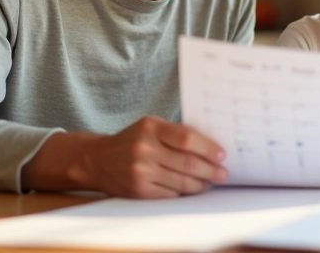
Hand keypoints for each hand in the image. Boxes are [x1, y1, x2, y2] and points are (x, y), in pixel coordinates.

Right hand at [43, 116, 226, 198]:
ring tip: (210, 181)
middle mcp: (145, 149)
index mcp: (150, 128)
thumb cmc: (131, 140)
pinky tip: (192, 188)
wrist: (96, 160)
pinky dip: (184, 192)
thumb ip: (176, 132)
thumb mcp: (150, 126)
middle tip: (223, 173)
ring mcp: (141, 171)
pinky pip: (170, 194)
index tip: (222, 155)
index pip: (188, 139)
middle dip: (210, 170)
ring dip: (201, 184)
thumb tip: (210, 146)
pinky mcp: (139, 190)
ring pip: (182, 181)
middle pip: (188, 163)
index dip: (209, 148)